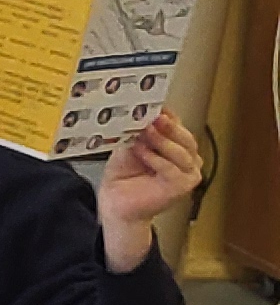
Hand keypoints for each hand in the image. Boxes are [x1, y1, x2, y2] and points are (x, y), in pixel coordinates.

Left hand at [100, 108, 203, 266]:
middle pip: (186, 137)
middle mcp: (188, 158)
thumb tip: (142, 112)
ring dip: (162, 141)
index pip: (178, 125)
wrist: (116, 201)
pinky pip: (173, 169)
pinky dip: (157, 159)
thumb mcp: (129, 144)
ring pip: (182, 152)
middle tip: (154, 116)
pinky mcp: (182, 187)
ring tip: (145, 132)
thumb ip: (139, 131)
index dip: (168, 114)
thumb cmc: (124, 173)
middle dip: (169, 126)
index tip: (154, 104)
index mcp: (177, 144)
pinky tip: (142, 151)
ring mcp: (188, 173)